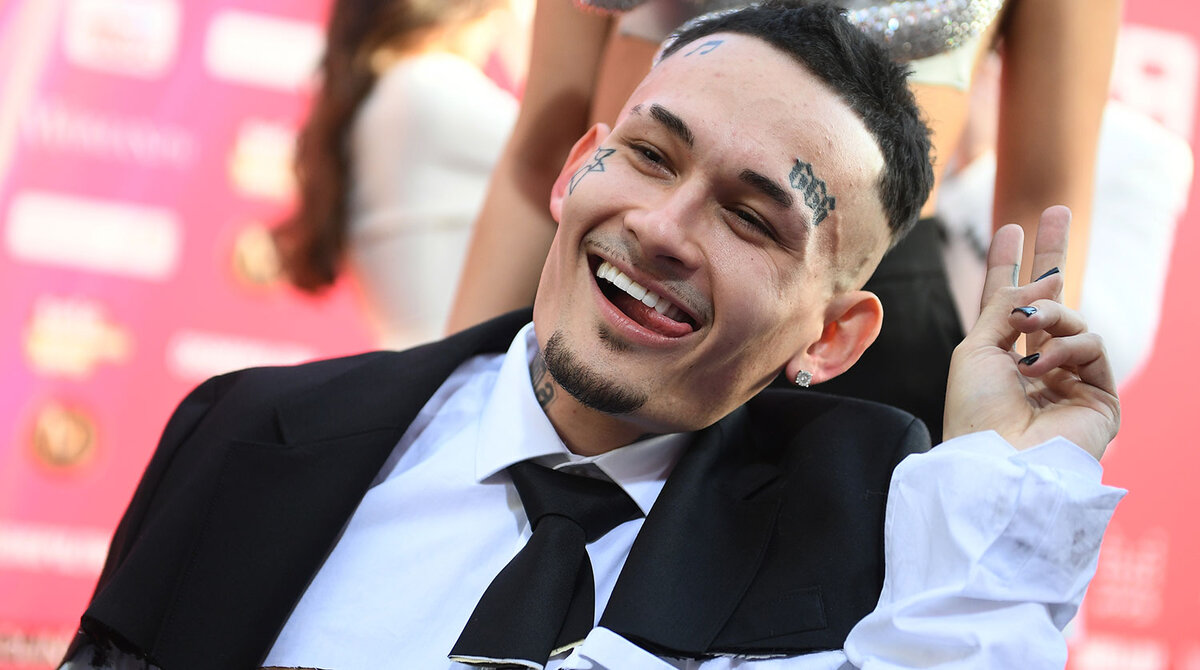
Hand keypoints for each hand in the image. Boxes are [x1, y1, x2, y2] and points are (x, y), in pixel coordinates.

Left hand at [943, 206, 1118, 458]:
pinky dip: (1064, 346)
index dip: (1009, 266)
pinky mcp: (1100, 396)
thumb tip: (1043, 279)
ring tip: (1026, 330)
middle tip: (1055, 210)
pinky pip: (1092, 344)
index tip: (1011, 228)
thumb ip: (1006, 307)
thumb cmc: (976, 412)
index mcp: (1000, 360)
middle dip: (1052, 254)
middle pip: (1053, 303)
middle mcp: (1036, 368)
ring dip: (1049, 315)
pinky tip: (1039, 366)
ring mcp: (1071, 381)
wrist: (998, 460)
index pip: (1009, 305)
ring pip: (1072, 319)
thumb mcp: (976, 348)